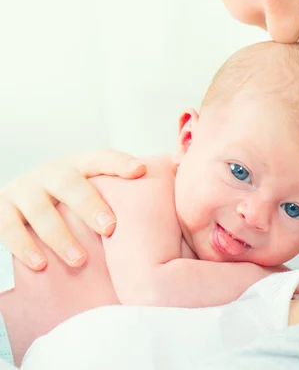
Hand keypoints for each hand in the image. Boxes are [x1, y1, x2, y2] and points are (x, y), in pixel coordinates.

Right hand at [0, 150, 145, 269]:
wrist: (17, 197)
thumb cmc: (67, 198)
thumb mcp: (88, 186)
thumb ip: (115, 189)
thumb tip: (160, 193)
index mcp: (77, 165)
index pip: (101, 157)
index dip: (120, 162)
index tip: (140, 171)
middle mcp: (50, 173)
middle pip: (70, 183)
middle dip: (90, 205)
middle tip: (109, 227)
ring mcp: (24, 189)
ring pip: (40, 210)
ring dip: (60, 236)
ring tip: (79, 259)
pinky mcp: (2, 209)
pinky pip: (10, 228)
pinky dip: (24, 247)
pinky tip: (40, 264)